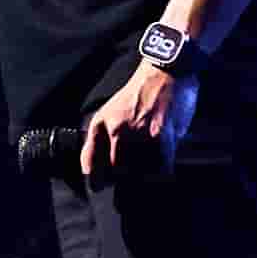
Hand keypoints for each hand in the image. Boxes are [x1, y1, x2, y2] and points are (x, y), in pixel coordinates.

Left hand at [75, 56, 198, 180]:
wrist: (165, 71)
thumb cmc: (141, 90)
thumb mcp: (114, 109)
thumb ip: (107, 135)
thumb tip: (107, 165)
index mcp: (102, 123)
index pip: (91, 161)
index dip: (95, 179)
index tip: (99, 186)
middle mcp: (116, 130)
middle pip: (116, 171)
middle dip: (125, 177)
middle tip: (135, 176)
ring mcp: (139, 135)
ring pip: (139, 172)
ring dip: (146, 174)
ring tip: (152, 166)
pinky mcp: (161, 138)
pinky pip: (160, 168)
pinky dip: (163, 171)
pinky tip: (164, 165)